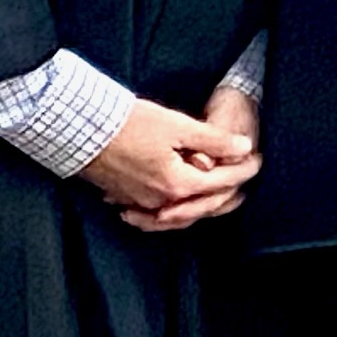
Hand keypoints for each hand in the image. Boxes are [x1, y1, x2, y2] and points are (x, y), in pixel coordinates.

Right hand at [89, 98, 260, 230]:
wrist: (78, 128)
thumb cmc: (128, 124)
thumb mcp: (178, 126)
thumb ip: (213, 140)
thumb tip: (244, 148)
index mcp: (177, 184)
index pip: (221, 182)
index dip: (243, 169)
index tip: (258, 158)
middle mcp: (159, 201)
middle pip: (203, 203)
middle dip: (228, 190)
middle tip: (244, 175)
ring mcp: (139, 202)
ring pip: (179, 212)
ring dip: (201, 204)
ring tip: (219, 193)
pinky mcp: (124, 197)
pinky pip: (154, 212)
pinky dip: (172, 209)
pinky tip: (175, 201)